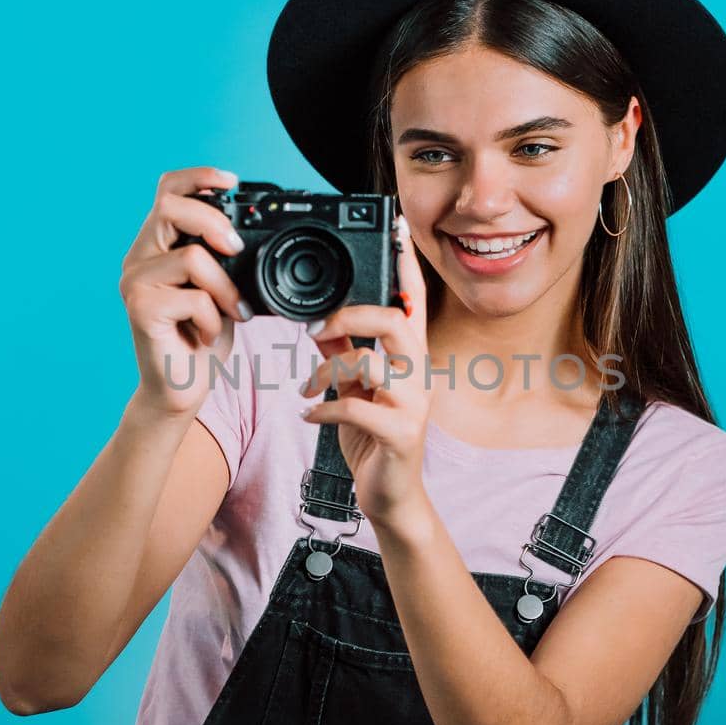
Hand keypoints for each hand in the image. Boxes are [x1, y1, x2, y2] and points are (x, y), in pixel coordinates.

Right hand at [119, 166, 252, 418]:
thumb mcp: (219, 287)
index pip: (167, 190)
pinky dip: (213, 317)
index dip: (198, 177)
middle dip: (213, 221)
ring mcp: (135, 283)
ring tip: (230, 311)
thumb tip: (249, 232)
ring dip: (224, 287)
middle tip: (237, 249)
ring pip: (189, 256)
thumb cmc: (200, 338)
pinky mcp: (140, 310)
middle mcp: (139, 258)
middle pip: (169, 206)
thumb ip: (222, 257)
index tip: (232, 181)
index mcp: (157, 246)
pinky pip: (192, 297)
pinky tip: (208, 333)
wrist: (180, 388)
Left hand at [299, 213, 429, 525]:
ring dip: (327, 369)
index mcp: (410, 358)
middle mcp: (419, 375)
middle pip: (397, 322)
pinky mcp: (401, 433)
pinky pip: (355, 407)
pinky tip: (309, 415)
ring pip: (372, 363)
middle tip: (317, 328)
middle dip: (353, 316)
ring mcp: (414, 404)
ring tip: (306, 387)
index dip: (405, 266)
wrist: (390, 497)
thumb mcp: (355, 390)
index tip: (395, 226)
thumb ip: (343, 355)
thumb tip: (318, 323)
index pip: (413, 302)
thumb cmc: (375, 439)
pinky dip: (323, 408)